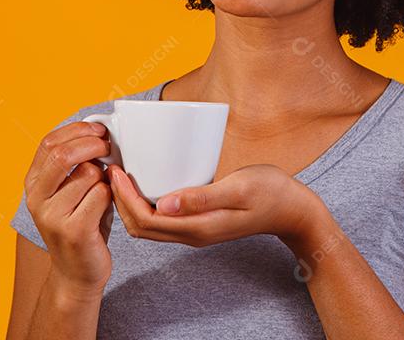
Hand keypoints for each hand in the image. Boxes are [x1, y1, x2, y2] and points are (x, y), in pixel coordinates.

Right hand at [23, 121, 116, 295]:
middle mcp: (36, 199)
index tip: (98, 129)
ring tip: (105, 190)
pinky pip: (101, 195)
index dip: (76, 130)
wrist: (78, 271)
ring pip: (88, 174)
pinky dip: (111, 195)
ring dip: (105, 176)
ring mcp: (52, 216)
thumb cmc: (82, 222)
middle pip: (63, 154)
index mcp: (33, 183)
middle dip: (92, 144)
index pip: (48, 142)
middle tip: (108, 147)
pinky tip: (107, 206)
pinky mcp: (73, 231)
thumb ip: (75, 163)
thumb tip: (99, 131)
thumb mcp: (71, 189)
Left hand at [108, 163, 320, 248]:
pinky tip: (144, 182)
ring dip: (129, 203)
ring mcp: (195, 231)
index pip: (145, 219)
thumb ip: (202, 197)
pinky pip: (161, 219)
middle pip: (140, 226)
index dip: (123, 197)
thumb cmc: (270, 193)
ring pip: (148, 225)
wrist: (293, 210)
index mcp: (198, 228)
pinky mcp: (199, 223)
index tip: (115, 170)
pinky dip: (144, 203)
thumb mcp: (239, 188)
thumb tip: (165, 202)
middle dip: (118, 202)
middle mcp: (191, 234)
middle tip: (110, 170)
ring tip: (120, 174)